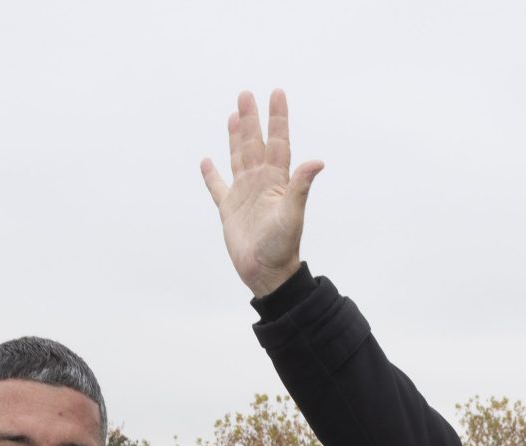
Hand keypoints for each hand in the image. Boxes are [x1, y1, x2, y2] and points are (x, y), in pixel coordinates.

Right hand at [200, 88, 322, 297]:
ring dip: (236, 137)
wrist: (266, 273)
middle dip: (252, 119)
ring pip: (238, 158)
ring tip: (234, 116)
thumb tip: (318, 161)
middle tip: (246, 94)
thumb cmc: (282, 246)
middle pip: (255, 143)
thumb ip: (301, 186)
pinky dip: (212, 175)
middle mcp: (260, 182)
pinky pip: (218, 187)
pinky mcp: (229, 210)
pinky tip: (207, 161)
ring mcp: (244, 194)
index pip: (278, 141)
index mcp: (276, 180)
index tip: (277, 93)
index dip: (277, 118)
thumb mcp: (292, 214)